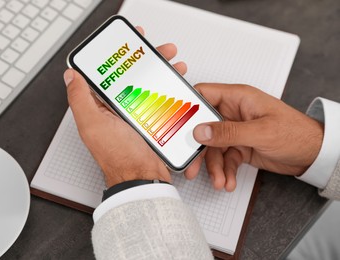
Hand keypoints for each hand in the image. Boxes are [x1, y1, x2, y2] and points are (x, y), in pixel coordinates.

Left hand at [64, 28, 186, 186]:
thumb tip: (70, 75)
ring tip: (172, 64)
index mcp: (98, 107)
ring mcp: (132, 115)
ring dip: (159, 71)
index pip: (105, 73)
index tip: (128, 42)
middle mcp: (114, 109)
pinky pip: (157, 99)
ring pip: (145, 84)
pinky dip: (167, 88)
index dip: (115, 55)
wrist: (142, 177)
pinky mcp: (148, 121)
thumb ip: (80, 99)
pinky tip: (175, 84)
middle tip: (157, 50)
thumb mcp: (93, 124)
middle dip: (144, 59)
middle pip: (129, 75)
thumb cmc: (119, 156)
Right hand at [185, 83, 323, 191]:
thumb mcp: (260, 131)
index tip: (174, 124)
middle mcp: (233, 113)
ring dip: (214, 167)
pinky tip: (229, 181)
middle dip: (198, 149)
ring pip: (213, 148)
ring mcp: (235, 131)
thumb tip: (200, 131)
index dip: (186, 107)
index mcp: (237, 98)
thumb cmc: (295, 132)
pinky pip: (225, 158)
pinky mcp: (239, 146)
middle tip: (192, 166)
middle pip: (204, 127)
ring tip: (219, 181)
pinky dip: (225, 171)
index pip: (203, 95)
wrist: (312, 154)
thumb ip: (228, 132)